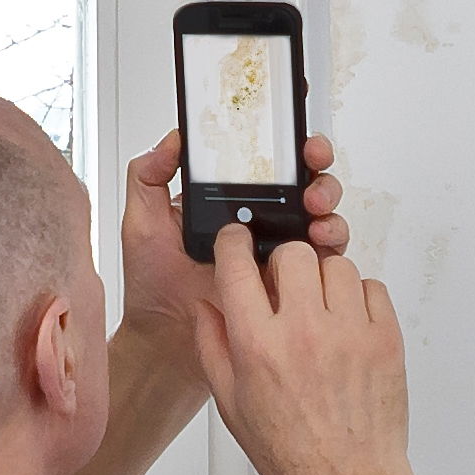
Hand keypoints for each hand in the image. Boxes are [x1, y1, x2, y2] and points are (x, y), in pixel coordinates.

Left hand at [119, 123, 343, 380]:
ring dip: (327, 199)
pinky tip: (319, 240)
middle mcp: (258, 220)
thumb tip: (172, 140)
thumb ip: (148, 178)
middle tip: (310, 162)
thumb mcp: (143, 223)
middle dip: (314, 163)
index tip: (288, 134)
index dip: (282, 143)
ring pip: (320, 211)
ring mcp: (278, 249)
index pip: (263, 161)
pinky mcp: (292, 279)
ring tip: (314, 206)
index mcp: (228, 201)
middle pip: (301, 179)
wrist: (167, 340)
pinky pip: (324, 256)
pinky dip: (331, 241)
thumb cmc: (154, 287)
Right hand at [192, 212, 414, 474]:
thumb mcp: (232, 404)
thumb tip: (207, 306)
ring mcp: (350, 332)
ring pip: (336, 265)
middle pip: (292, 253)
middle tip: (285, 287)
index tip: (237, 242)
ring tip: (320, 311)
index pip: (238, 265)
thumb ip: (213, 347)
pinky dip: (358, 297)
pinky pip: (372, 287)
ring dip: (323, 280)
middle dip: (283, 264)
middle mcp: (304, 332)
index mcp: (259, 346)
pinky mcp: (385, 338)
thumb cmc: (292, 452)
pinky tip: (347, 324)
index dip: (233, 244)